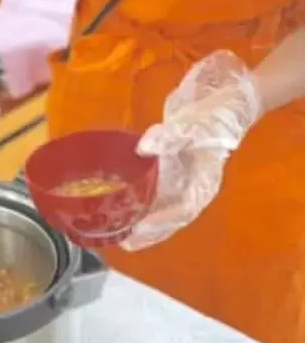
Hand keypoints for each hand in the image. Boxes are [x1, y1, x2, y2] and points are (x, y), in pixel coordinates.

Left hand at [121, 50, 262, 249]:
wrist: (222, 100)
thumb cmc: (214, 116)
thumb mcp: (194, 125)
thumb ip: (169, 137)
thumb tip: (143, 148)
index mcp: (203, 180)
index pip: (183, 208)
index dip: (162, 220)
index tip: (140, 228)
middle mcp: (192, 187)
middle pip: (172, 218)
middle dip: (150, 233)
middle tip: (125, 242)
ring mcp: (182, 181)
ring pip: (163, 211)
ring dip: (144, 224)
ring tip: (121, 234)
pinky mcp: (172, 173)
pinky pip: (156, 196)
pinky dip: (142, 206)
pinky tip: (124, 211)